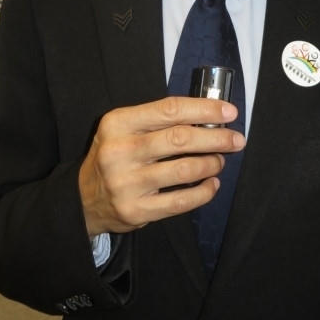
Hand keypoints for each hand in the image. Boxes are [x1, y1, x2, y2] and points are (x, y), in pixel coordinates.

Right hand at [79, 97, 244, 235]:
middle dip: (216, 137)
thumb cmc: (115, 155)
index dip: (204, 109)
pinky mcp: (136, 210)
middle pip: (180, 139)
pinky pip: (181, 201)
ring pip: (184, 170)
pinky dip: (204, 192)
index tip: (229, 112)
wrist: (83, 199)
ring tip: (220, 161)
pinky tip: (212, 184)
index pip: (169, 109)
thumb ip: (159, 120)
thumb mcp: (125, 128)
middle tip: (236, 139)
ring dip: (212, 164)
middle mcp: (120, 151)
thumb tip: (209, 115)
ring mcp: (127, 183)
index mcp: (118, 123)